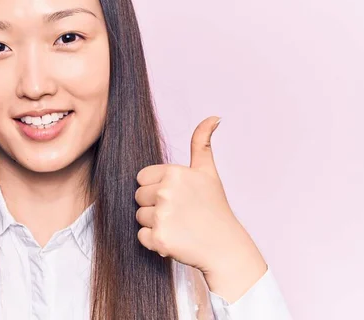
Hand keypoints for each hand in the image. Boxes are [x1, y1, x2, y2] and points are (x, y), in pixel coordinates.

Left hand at [135, 116, 265, 278]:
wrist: (225, 247)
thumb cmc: (214, 208)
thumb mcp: (208, 172)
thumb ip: (202, 143)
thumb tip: (214, 117)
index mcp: (174, 173)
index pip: (141, 178)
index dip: (156, 188)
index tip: (177, 196)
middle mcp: (166, 192)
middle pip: (138, 197)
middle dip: (154, 205)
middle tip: (179, 212)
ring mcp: (162, 216)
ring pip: (139, 216)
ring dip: (154, 223)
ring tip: (178, 225)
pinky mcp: (159, 239)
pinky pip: (141, 235)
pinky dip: (154, 240)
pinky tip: (174, 238)